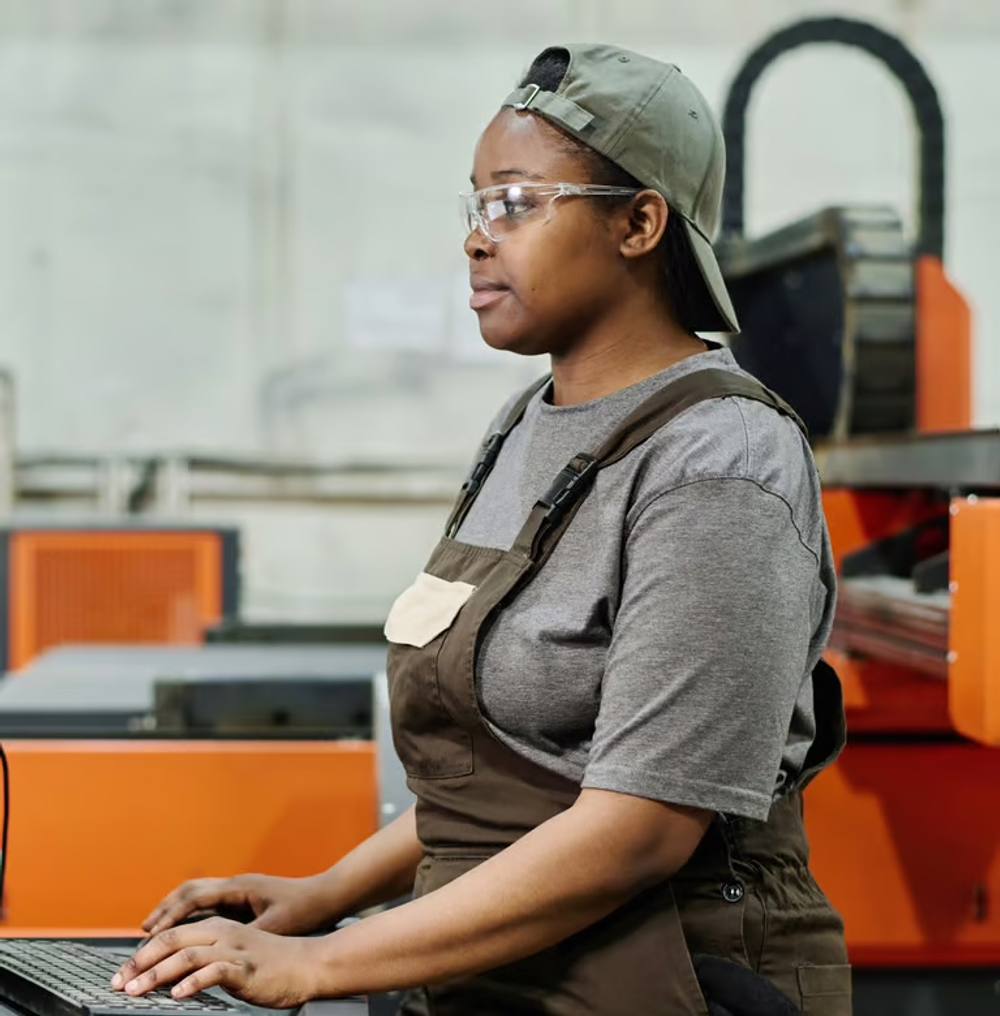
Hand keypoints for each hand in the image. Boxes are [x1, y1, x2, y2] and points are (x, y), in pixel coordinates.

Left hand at [110, 917, 320, 1007]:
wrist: (307, 965)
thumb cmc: (271, 965)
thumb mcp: (234, 956)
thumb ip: (206, 959)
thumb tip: (171, 975)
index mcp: (218, 928)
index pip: (171, 935)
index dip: (142, 953)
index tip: (121, 973)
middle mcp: (223, 933)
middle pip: (172, 941)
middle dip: (140, 962)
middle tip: (118, 982)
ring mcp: (234, 950)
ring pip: (186, 955)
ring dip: (156, 974)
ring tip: (135, 991)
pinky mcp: (246, 968)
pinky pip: (214, 972)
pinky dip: (192, 983)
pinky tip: (177, 995)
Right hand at [142, 873, 330, 936]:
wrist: (326, 897)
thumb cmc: (304, 910)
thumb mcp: (273, 926)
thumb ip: (245, 936)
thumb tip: (218, 949)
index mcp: (239, 888)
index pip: (194, 897)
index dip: (170, 915)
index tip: (150, 933)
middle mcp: (235, 885)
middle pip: (190, 891)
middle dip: (165, 910)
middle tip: (144, 931)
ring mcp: (239, 891)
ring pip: (197, 895)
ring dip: (175, 911)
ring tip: (155, 931)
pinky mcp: (243, 900)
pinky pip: (209, 904)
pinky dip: (191, 916)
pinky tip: (185, 932)